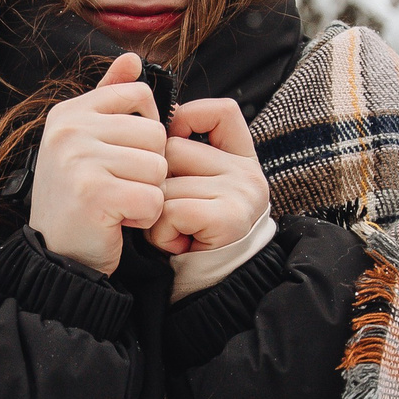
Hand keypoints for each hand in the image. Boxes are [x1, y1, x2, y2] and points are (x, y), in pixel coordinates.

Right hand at [30, 51, 168, 274]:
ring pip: (158, 167)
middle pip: (155, 133)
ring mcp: (79, 160)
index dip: (147, 129)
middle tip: (118, 188)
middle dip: (148, 167)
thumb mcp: (89, 142)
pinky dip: (144, 218)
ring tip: (117, 205)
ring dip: (148, 194)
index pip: (139, 94)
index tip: (125, 155)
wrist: (55, 257)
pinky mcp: (94, 194)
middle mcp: (70, 130)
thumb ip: (110, 97)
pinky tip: (118, 222)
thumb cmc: (79, 200)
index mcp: (70, 112)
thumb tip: (133, 57)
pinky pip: (152, 199)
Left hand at [147, 97, 266, 254]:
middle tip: (170, 214)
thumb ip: (185, 156)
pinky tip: (177, 244)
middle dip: (157, 184)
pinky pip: (171, 211)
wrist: (215, 287)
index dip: (189, 118)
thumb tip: (151, 123)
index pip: (222, 111)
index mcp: (242, 158)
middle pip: (173, 149)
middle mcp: (247, 172)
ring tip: (175, 233)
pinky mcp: (229, 218)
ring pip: (165, 184)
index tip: (172, 144)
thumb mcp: (196, 189)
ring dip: (155, 215)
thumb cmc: (195, 236)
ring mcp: (241, 193)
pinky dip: (162, 233)